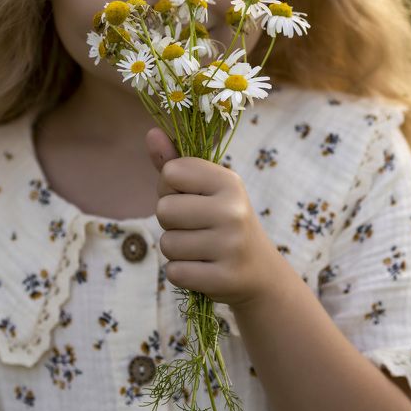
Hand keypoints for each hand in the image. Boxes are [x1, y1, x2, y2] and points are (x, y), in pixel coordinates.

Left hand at [145, 126, 282, 308]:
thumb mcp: (206, 189)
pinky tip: (203, 269)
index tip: (190, 198)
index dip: (170, 188)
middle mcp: (233, 210)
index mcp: (229, 181)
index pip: (171, 172)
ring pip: (167, 244)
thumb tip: (151, 132)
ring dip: (176, 250)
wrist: (260, 271)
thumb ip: (175, 161)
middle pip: (164, 210)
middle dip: (171, 222)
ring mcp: (230, 246)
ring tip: (201, 249)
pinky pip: (175, 272)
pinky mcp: (224, 278)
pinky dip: (182, 273)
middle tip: (196, 228)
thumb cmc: (222, 221)